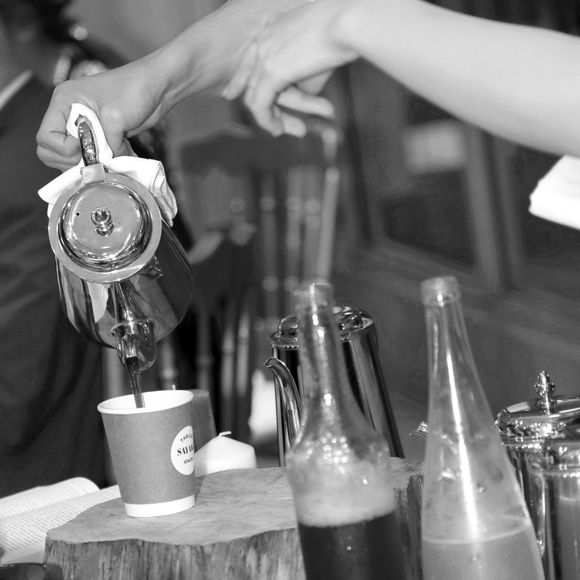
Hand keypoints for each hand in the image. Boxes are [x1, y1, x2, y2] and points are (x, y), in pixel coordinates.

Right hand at [36, 59, 165, 170]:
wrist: (157, 86)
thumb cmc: (135, 90)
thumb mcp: (116, 118)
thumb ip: (106, 144)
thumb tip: (107, 165)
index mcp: (64, 102)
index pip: (45, 137)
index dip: (62, 149)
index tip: (83, 146)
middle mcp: (69, 114)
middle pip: (51, 151)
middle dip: (71, 161)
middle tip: (95, 160)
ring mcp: (84, 126)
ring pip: (71, 157)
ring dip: (88, 164)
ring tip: (108, 161)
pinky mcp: (100, 135)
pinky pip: (91, 157)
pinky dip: (103, 163)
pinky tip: (118, 160)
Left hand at [223, 0, 357, 135]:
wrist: (351, 19)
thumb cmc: (346, 33)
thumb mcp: (321, 54)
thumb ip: (307, 74)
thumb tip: (305, 96)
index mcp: (274, 26)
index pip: (250, 56)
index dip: (240, 77)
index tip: (231, 93)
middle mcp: (264, 37)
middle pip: (251, 77)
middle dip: (258, 103)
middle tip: (266, 121)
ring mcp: (265, 53)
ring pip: (255, 93)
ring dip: (268, 117)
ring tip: (278, 131)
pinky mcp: (271, 71)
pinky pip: (260, 104)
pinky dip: (266, 121)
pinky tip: (277, 131)